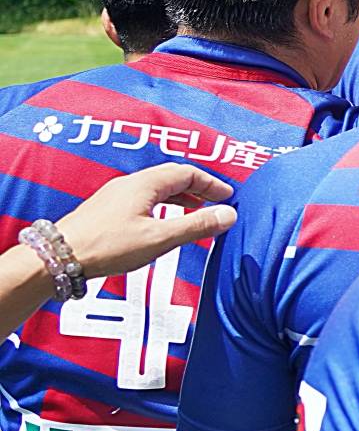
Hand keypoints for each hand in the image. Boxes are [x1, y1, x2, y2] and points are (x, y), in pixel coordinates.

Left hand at [55, 163, 236, 278]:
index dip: (212, 183)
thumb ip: (196, 226)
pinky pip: (142, 198)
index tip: (227, 197)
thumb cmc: (106, 247)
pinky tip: (162, 223)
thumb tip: (228, 214)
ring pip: (156, 188)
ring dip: (180, 196)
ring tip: (194, 212)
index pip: (188, 172)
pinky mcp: (105, 210)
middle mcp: (129, 183)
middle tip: (215, 202)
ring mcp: (115, 195)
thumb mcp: (159, 238)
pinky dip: (162, 205)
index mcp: (145, 184)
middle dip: (198, 187)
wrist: (58, 258)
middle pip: (172, 176)